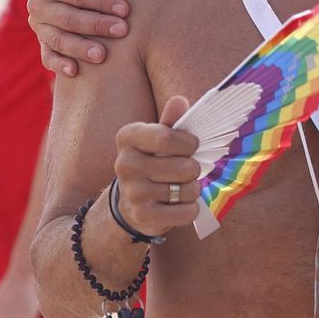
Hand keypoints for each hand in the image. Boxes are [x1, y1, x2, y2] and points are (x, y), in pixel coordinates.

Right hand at [27, 0, 129, 76]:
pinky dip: (58, 64)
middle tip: (123, 30)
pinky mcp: (43, 41)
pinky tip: (75, 71)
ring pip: (57, 40)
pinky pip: (47, 56)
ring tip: (103, 55)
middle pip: (68, 18)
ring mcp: (39, 25)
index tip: (126, 8)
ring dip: (79, 48)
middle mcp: (37, 4)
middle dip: (96, 25)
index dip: (100, 1)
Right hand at [112, 96, 200, 237]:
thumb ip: (172, 120)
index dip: (189, 143)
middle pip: (185, 166)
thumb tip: (180, 100)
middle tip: (185, 171)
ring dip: (192, 189)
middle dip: (194, 169)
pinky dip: (191, 209)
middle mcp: (124, 164)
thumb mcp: (160, 137)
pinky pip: (187, 212)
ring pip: (188, 189)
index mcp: (128, 137)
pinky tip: (177, 205)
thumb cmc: (153, 161)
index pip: (167, 137)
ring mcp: (133, 193)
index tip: (191, 146)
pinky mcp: (143, 217)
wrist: (131, 202)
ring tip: (179, 187)